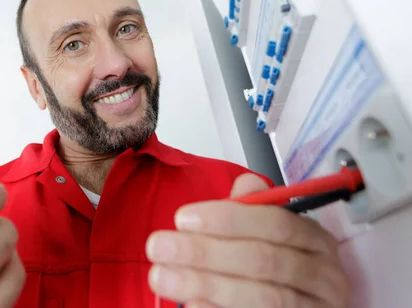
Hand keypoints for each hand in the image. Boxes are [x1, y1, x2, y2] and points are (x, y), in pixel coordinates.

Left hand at [146, 174, 350, 307]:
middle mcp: (324, 276)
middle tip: (158, 248)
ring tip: (163, 277)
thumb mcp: (269, 235)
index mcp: (315, 240)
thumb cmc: (279, 270)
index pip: (276, 223)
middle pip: (263, 261)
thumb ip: (253, 212)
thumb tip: (244, 186)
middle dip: (205, 253)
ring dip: (206, 284)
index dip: (228, 219)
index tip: (182, 219)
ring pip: (262, 297)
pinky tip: (192, 304)